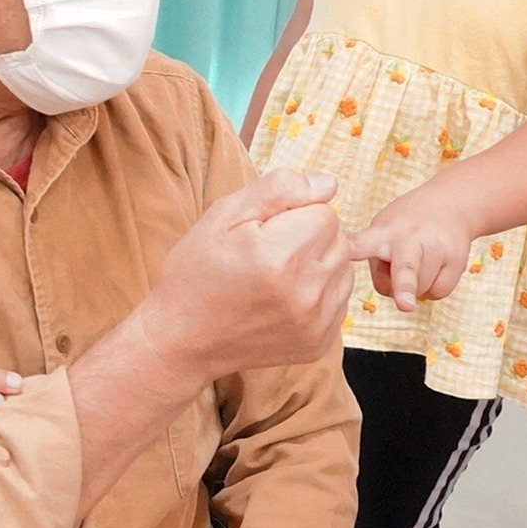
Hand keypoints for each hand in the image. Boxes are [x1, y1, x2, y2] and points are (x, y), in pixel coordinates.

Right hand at [138, 170, 352, 383]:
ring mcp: (315, 324)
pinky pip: (339, 301)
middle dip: (309, 239)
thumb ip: (277, 190)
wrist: (183, 342)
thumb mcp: (221, 218)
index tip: (263, 233)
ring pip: (343, 270)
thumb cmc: (196, 275)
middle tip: (268, 255)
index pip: (325, 211)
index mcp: (281, 256)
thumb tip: (328, 184)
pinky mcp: (319, 343)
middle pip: (339, 239)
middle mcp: (306, 293)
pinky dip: (318, 295)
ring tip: (277, 278)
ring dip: (317, 266)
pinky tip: (284, 300)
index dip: (294, 215)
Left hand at [348, 186, 475, 310]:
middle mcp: (410, 238)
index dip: (353, 249)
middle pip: (406, 268)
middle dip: (404, 286)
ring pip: (420, 289)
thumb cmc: (404, 227)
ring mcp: (436, 248)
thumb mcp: (381, 231)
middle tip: (404, 305)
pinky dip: (432, 288)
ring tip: (417, 260)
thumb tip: (402, 296)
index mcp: (383, 232)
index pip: (364, 242)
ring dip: (414, 286)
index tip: (344, 252)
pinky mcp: (457, 259)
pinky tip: (432, 268)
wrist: (451, 205)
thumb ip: (378, 264)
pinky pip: (438, 292)